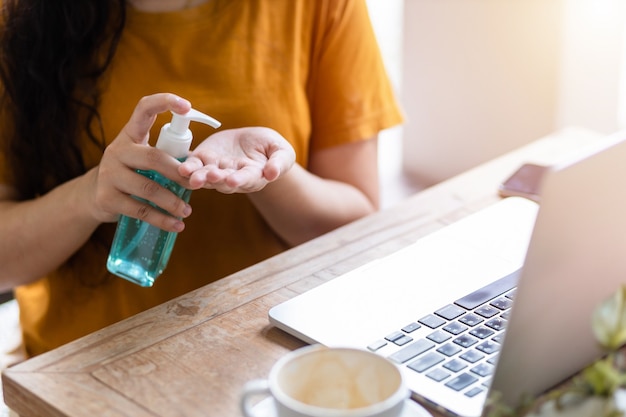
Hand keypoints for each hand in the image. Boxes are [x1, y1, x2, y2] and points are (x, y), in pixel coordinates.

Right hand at [89, 93, 192, 231]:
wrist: (95, 196)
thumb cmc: (132, 173)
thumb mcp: (143, 158)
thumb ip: (167, 156)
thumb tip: (207, 166)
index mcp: (130, 135)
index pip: (144, 109)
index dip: (165, 102)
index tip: (187, 106)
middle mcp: (117, 150)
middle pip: (154, 158)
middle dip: (179, 174)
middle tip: (197, 186)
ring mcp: (109, 174)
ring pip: (149, 188)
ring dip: (173, 202)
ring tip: (187, 211)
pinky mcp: (107, 198)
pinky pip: (140, 210)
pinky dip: (162, 220)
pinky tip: (177, 226)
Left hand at [179, 127, 295, 192]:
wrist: (254, 142)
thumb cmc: (271, 149)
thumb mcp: (282, 152)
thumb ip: (279, 163)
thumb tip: (273, 174)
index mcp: (253, 176)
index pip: (246, 179)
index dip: (239, 179)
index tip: (233, 180)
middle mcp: (233, 177)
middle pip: (223, 181)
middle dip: (215, 179)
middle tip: (209, 177)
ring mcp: (217, 169)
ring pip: (206, 175)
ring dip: (198, 176)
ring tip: (190, 175)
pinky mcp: (204, 159)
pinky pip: (194, 164)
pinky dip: (187, 166)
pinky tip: (180, 166)